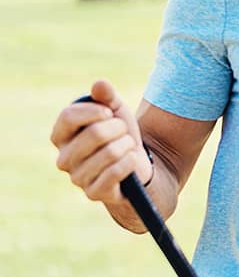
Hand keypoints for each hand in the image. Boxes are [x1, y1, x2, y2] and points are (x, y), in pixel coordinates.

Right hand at [50, 80, 151, 205]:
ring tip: (127, 147)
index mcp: (61, 136)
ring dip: (127, 145)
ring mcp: (77, 178)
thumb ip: (107, 96)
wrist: (138, 162)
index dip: (95, 110)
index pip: (68, 116)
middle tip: (123, 133)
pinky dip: (130, 162)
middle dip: (119, 129)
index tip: (109, 112)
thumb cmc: (120, 134)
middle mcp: (63, 158)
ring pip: (109, 152)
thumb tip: (99, 84)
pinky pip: (116, 172)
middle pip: (95, 133)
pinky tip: (130, 162)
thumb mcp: (116, 111)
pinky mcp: (94, 193)